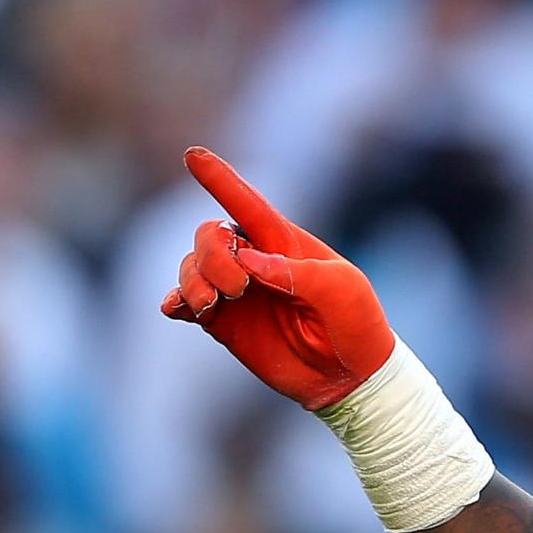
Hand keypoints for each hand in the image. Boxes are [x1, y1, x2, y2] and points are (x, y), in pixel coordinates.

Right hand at [160, 147, 395, 410]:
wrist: (352, 377)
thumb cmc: (357, 324)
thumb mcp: (341, 292)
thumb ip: (297, 273)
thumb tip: (249, 260)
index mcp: (285, 243)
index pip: (247, 204)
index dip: (220, 180)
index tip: (193, 155)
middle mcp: (255, 261)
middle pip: (210, 236)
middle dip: (213, 254)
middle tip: (238, 287)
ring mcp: (237, 292)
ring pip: (192, 267)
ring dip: (193, 280)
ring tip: (209, 303)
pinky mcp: (225, 322)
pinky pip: (187, 302)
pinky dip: (176, 301)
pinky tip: (175, 307)